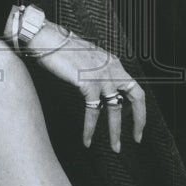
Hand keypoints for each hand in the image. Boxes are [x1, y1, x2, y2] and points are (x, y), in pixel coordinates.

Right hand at [27, 21, 145, 151]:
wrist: (46, 38)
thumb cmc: (60, 47)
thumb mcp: (87, 57)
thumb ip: (96, 71)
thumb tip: (98, 90)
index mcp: (112, 62)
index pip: (133, 87)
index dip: (138, 106)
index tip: (136, 120)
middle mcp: (112, 68)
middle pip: (135, 97)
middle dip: (139, 120)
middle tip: (137, 138)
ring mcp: (101, 75)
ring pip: (115, 109)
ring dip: (116, 131)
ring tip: (115, 147)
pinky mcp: (88, 83)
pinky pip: (93, 112)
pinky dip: (90, 128)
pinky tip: (87, 139)